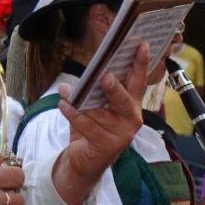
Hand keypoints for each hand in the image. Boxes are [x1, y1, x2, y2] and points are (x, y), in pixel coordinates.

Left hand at [58, 43, 149, 183]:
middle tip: (104, 75)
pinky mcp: (107, 146)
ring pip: (99, 113)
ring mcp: (121, 134)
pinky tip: (63, 105)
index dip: (141, 63)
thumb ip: (95, 89)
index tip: (142, 44)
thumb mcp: (96, 105)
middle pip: (123, 99)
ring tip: (65, 91)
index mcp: (131, 104)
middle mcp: (131, 119)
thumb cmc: (92, 127)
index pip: (138, 81)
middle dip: (113, 87)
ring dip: (80, 101)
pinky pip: (87, 126)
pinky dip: (73, 115)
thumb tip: (90, 71)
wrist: (85, 160)